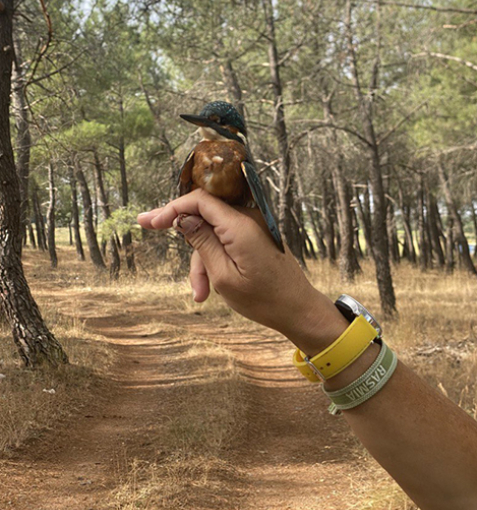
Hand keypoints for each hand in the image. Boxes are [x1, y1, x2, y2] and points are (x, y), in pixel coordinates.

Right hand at [137, 189, 345, 353]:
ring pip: (213, 234)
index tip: (148, 222)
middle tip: (147, 229)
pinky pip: (227, 241)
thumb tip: (183, 216)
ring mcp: (256, 228)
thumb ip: (202, 242)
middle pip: (205, 216)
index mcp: (242, 226)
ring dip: (202, 261)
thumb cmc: (264, 299)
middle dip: (185, 238)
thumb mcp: (223, 275)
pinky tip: (210, 288)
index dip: (172, 207)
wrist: (297, 309)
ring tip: (202, 293)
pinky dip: (216, 261)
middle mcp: (251, 220)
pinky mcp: (258, 237)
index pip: (201, 200)